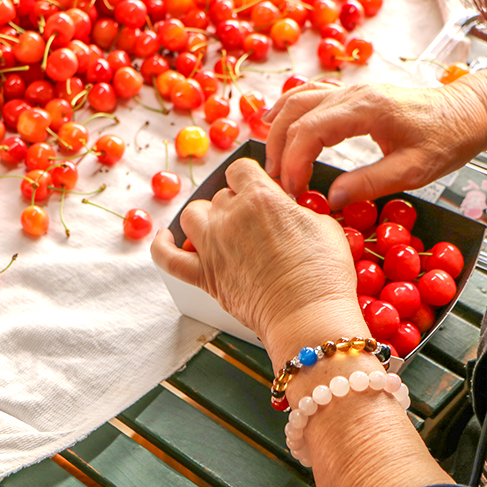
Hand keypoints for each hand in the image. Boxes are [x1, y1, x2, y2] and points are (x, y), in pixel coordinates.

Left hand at [151, 159, 365, 361]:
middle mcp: (230, 217)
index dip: (250, 178)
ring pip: (192, 215)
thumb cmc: (322, 274)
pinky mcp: (203, 276)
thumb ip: (297, 211)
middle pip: (221, 196)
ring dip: (205, 218)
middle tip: (256, 224)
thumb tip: (289, 212)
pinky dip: (162, 246)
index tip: (259, 189)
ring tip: (222, 229)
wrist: (307, 317)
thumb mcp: (323, 226)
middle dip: (237, 204)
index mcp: (260, 197)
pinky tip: (166, 238)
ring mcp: (212, 247)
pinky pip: (167, 257)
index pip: (241, 169)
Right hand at [263, 81, 486, 208]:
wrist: (466, 112)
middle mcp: (351, 93)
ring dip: (277, 131)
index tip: (294, 191)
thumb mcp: (414, 170)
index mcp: (365, 108)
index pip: (310, 131)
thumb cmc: (446, 139)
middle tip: (277, 184)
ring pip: (296, 101)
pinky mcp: (350, 96)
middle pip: (294, 114)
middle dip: (279, 151)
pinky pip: (307, 96)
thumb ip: (371, 183)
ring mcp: (349, 90)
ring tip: (271, 163)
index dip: (294, 163)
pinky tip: (273, 124)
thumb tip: (331, 197)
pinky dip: (286, 111)